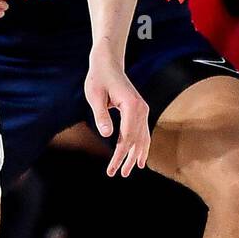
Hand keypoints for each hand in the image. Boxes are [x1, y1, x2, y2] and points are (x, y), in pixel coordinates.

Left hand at [84, 47, 149, 176]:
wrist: (108, 63)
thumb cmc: (98, 78)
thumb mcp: (94, 96)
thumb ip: (100, 115)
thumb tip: (106, 135)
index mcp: (132, 105)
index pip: (127, 136)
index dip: (119, 154)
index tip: (111, 169)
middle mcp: (142, 108)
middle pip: (136, 139)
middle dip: (127, 158)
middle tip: (119, 174)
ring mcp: (143, 110)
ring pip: (142, 137)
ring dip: (136, 155)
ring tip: (128, 170)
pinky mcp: (140, 110)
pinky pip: (143, 132)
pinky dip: (142, 146)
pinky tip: (139, 158)